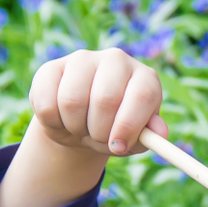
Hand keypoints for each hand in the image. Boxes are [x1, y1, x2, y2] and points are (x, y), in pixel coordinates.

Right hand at [29, 48, 168, 156]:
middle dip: (100, 131)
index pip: (142, 95)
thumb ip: (149, 137)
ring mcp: (83, 59)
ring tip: (82, 128)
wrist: (81, 126)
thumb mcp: (135, 139)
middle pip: (105, 99)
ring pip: (72, 101)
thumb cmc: (115, 131)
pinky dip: (53, 122)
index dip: (129, 125)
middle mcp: (117, 60)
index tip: (118, 147)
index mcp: (145, 78)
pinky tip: (62, 118)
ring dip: (76, 127)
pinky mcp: (51, 67)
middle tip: (99, 138)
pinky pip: (47, 103)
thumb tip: (160, 133)